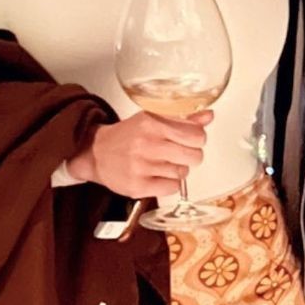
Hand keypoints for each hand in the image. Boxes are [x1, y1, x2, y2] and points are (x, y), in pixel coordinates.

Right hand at [67, 111, 211, 198]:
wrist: (95, 153)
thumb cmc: (127, 136)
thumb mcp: (153, 119)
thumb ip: (183, 119)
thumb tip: (209, 116)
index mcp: (152, 123)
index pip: (196, 134)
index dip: (198, 139)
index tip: (191, 140)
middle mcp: (146, 143)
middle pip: (194, 156)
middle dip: (191, 156)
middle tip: (179, 154)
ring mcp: (141, 166)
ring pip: (183, 172)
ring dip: (177, 170)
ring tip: (162, 164)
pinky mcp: (137, 186)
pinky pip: (172, 188)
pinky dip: (169, 184)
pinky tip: (157, 176)